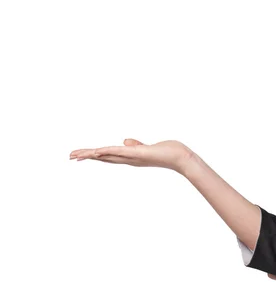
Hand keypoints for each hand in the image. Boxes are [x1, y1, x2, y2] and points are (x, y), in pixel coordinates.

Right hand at [69, 138, 194, 173]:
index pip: (108, 156)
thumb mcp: (148, 147)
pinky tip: (95, 151)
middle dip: (86, 157)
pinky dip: (106, 152)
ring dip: (91, 155)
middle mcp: (129, 159)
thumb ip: (136, 145)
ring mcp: (132, 157)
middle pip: (103, 158)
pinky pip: (119, 152)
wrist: (181, 158)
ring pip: (107, 156)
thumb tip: (125, 141)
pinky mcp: (138, 154)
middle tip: (70, 156)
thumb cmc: (167, 152)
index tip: (80, 156)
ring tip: (76, 155)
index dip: (93, 156)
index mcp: (130, 157)